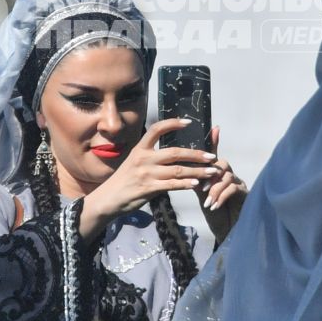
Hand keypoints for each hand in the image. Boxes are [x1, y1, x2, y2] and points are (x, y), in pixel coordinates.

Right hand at [78, 118, 217, 243]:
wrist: (109, 198)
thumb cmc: (125, 179)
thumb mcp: (134, 161)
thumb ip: (152, 157)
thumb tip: (174, 152)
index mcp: (140, 148)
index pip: (157, 129)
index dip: (172, 123)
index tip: (189, 122)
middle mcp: (143, 158)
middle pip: (175, 152)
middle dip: (196, 154)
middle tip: (212, 156)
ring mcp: (146, 174)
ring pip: (177, 170)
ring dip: (197, 171)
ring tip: (211, 172)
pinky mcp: (148, 188)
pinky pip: (171, 185)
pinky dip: (186, 184)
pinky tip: (196, 184)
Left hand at [199, 126, 246, 243]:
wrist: (225, 230)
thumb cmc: (214, 212)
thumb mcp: (201, 195)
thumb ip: (195, 180)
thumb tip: (183, 168)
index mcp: (218, 172)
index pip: (215, 155)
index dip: (215, 141)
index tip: (215, 128)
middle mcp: (230, 174)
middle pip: (222, 164)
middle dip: (211, 175)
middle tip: (201, 189)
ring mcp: (239, 183)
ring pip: (227, 176)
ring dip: (215, 189)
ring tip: (207, 201)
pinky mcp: (245, 193)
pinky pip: (233, 189)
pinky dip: (222, 197)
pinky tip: (214, 206)